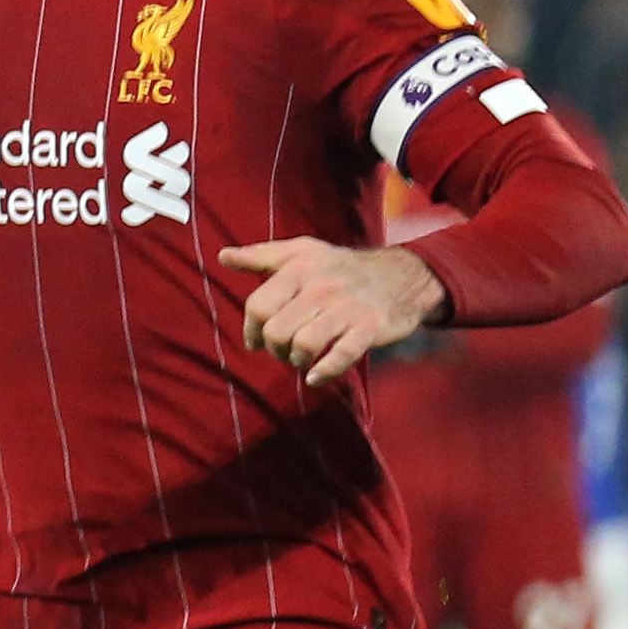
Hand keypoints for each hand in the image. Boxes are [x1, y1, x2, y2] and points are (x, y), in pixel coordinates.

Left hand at [217, 237, 444, 387]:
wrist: (404, 274)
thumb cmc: (342, 266)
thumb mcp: (302, 252)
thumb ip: (261, 256)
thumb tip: (223, 256)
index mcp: (300, 268)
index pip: (258, 306)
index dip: (251, 330)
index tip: (257, 340)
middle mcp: (322, 286)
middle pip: (277, 331)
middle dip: (275, 349)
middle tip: (284, 350)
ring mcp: (347, 308)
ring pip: (303, 345)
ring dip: (297, 360)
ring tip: (302, 358)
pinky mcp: (370, 327)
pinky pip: (341, 356)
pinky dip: (324, 371)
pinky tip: (317, 376)